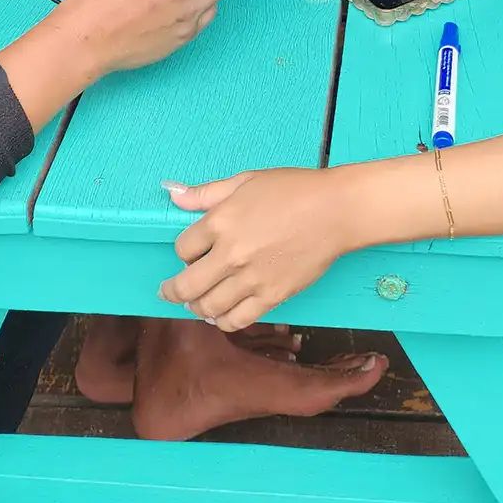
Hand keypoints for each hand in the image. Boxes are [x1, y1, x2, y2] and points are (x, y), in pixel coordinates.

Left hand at [160, 168, 347, 330]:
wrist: (334, 211)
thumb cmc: (292, 189)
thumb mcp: (245, 181)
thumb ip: (207, 193)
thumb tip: (173, 193)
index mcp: (221, 221)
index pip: (183, 248)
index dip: (183, 252)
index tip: (189, 253)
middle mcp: (230, 254)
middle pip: (188, 285)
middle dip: (173, 291)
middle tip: (168, 292)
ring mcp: (251, 279)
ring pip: (209, 307)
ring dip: (197, 307)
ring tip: (197, 303)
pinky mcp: (272, 297)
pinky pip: (237, 320)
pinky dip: (223, 321)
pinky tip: (221, 314)